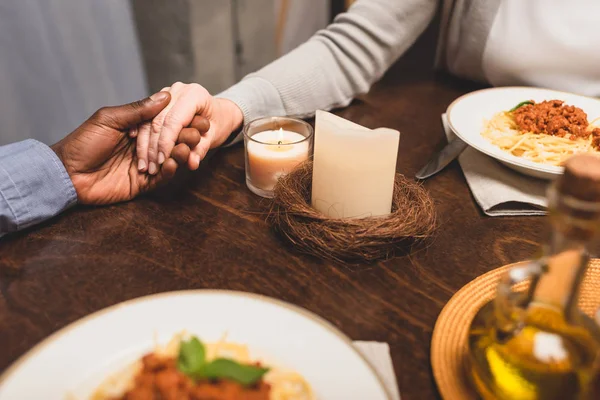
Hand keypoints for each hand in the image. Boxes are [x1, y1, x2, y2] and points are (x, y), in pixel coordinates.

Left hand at [51, 92, 206, 204]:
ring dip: (180, 153)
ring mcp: (144, 166)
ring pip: (169, 159)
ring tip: (186, 148)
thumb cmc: (83, 142)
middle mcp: (143, 147)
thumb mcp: (110, 119)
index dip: (180, 120)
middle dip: (185, 137)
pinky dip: (170, 170)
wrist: (66, 173)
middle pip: (171, 141)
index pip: (164, 123)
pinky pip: (161, 178)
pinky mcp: (142, 185)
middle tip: (197, 133)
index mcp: (135, 128)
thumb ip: (138, 110)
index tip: (196, 116)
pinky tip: (174, 163)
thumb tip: (165, 95)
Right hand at [135, 82, 242, 173]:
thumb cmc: (219, 122)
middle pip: (158, 120)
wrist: (219, 111)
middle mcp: (178, 90)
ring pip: (148, 121)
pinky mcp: (158, 101)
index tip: (161, 162)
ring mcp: (166, 93)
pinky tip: (139, 155)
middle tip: (151, 168)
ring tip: (144, 166)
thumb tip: (191, 163)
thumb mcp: (214, 136)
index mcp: (194, 94)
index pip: (174, 120)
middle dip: (153, 147)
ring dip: (144, 145)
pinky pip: (145, 120)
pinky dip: (142, 138)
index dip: (166, 143)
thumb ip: (201, 149)